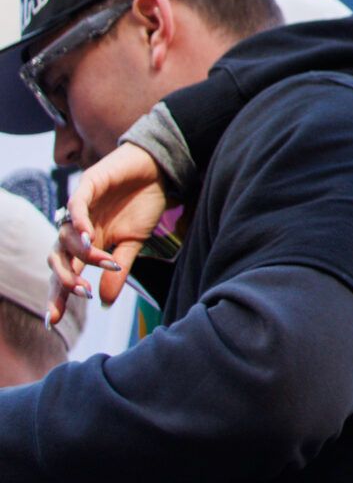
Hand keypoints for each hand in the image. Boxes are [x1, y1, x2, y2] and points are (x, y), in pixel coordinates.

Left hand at [46, 142, 170, 325]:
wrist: (159, 170)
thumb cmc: (145, 203)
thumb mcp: (134, 242)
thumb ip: (118, 269)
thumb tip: (104, 302)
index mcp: (87, 245)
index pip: (67, 273)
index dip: (58, 295)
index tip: (54, 321)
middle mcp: (78, 230)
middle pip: (57, 258)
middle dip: (63, 279)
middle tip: (80, 292)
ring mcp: (80, 209)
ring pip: (65, 236)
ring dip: (83, 252)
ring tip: (104, 259)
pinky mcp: (87, 186)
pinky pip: (75, 206)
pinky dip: (79, 222)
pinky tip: (88, 236)